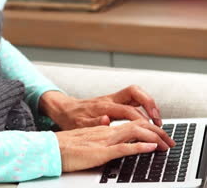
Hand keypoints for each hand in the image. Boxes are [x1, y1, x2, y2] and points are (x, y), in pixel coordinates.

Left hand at [40, 85, 161, 130]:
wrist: (64, 109)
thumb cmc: (71, 118)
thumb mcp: (78, 125)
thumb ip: (93, 123)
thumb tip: (107, 120)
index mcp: (103, 106)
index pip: (128, 110)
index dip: (141, 119)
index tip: (151, 130)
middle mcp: (110, 99)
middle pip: (135, 92)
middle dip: (150, 104)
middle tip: (158, 120)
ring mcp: (113, 99)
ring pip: (136, 93)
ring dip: (149, 104)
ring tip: (158, 120)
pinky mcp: (114, 101)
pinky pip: (133, 99)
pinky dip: (144, 106)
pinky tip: (148, 118)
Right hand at [55, 119, 175, 171]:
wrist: (50, 147)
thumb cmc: (64, 145)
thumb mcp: (86, 138)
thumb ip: (99, 137)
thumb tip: (111, 140)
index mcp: (102, 126)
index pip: (130, 121)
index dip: (148, 126)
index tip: (158, 134)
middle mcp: (105, 129)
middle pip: (137, 123)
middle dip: (156, 131)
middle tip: (168, 140)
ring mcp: (103, 139)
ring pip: (134, 131)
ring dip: (154, 137)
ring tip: (165, 144)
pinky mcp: (101, 151)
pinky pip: (124, 147)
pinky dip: (140, 146)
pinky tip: (150, 148)